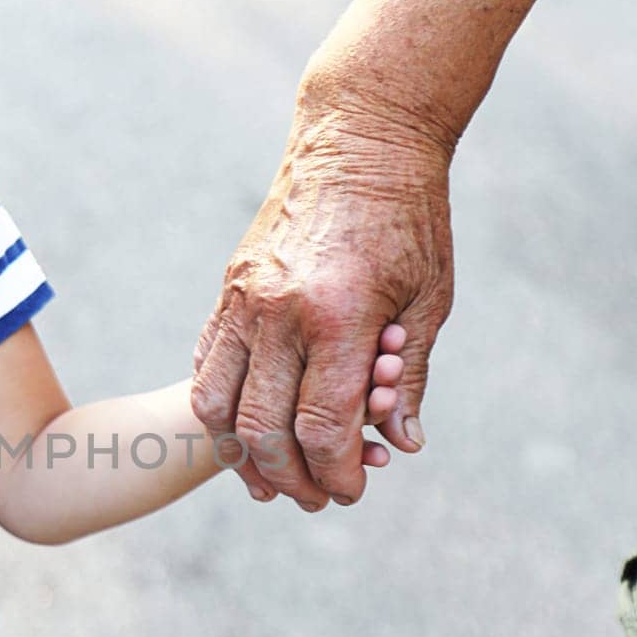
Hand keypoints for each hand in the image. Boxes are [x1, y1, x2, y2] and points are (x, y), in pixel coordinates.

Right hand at [192, 81, 454, 508]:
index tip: (352, 491)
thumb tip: (400, 445)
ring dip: (241, 455)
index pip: (322, 426)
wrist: (359, 138)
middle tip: (317, 498)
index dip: (336, 472)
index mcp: (339, 316)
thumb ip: (407, 378)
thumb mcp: (429, 300)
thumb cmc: (409, 219)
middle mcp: (280, 311)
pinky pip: (207, 366)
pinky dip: (219, 408)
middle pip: (262, 429)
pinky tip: (244, 430)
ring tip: (271, 479)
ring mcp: (244, 300)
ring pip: (216, 405)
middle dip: (290, 478)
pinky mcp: (228, 290)